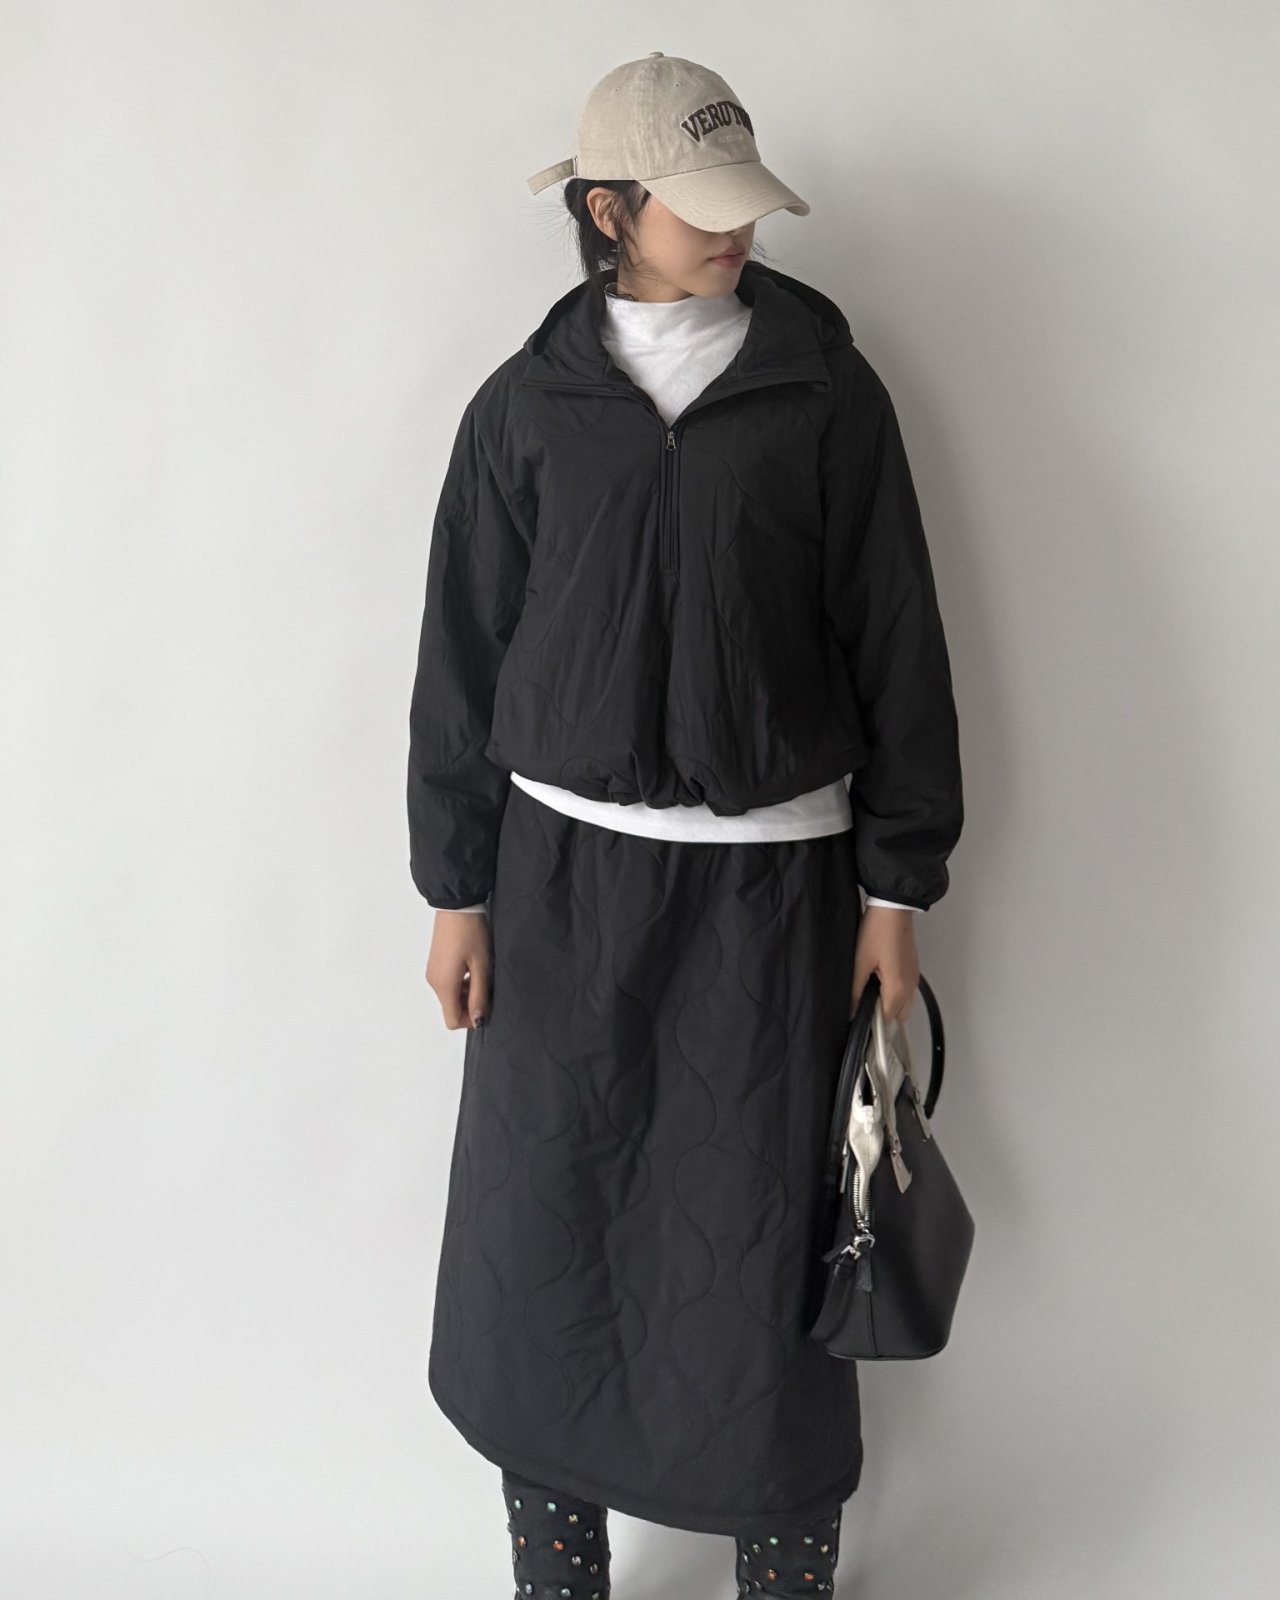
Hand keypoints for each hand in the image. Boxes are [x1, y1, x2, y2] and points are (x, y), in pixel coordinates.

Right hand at [425, 910, 492, 1029]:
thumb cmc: (471, 932)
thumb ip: (479, 995)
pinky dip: (460, 983)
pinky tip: (471, 966)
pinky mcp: (435, 964)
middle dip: (470, 1004)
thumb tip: (478, 1020)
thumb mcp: (481, 966)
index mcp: (444, 985)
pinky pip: (447, 984)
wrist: (457, 906)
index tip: (485, 1003)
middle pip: (451, 1009)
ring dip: (466, 992)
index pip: (452, 1020)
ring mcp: (432, 973)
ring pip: (450, 996)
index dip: (471, 1018)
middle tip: (485, 985)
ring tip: (480, 972)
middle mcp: (434, 982)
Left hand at [851, 905, 919, 1021]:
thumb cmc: (876, 934)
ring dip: (888, 1004)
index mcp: (898, 989)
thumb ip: (855, 991)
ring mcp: (913, 978)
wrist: (893, 908)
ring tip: (867, 992)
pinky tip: (877, 981)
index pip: (887, 1020)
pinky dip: (894, 993)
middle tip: (862, 1005)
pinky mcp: (913, 969)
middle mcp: (910, 987)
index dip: (872, 1023)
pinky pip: (905, 991)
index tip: (857, 1019)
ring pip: (903, 1004)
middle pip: (898, 1015)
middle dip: (882, 1015)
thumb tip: (850, 1012)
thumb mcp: (860, 962)